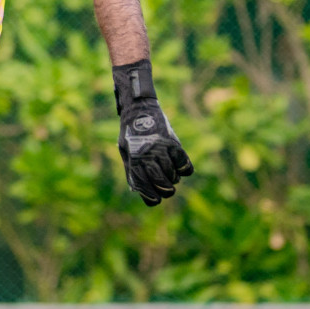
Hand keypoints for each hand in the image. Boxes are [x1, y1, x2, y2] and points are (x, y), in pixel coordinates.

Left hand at [113, 60, 193, 205]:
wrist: (138, 110)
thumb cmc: (130, 133)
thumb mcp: (125, 151)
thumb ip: (132, 170)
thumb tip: (139, 189)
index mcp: (134, 162)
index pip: (145, 189)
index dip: (152, 198)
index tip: (156, 198)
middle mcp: (147, 157)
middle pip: (162, 184)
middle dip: (165, 190)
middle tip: (167, 189)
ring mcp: (161, 150)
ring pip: (173, 175)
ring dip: (173, 178)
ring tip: (171, 174)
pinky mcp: (173, 143)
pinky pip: (183, 163)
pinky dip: (184, 168)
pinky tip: (180, 168)